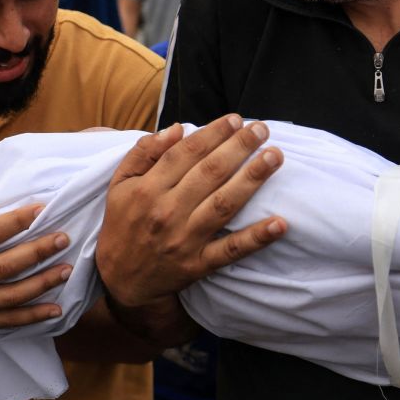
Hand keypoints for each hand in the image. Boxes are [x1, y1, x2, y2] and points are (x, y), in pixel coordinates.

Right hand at [0, 182, 72, 330]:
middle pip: (4, 267)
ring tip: (67, 268)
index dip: (15, 222)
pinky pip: (6, 322)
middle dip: (38, 251)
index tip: (41, 209)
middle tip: (64, 238)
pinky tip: (55, 307)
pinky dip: (33, 317)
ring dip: (43, 283)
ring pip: (10, 297)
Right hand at [97, 114, 285, 309]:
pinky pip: (231, 250)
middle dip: (239, 147)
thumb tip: (176, 129)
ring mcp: (184, 240)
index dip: (213, 133)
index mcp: (148, 189)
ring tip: (274, 157)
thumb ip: (144, 152)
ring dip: (252, 179)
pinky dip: (256, 238)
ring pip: (223, 204)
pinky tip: (280, 224)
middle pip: (209, 173)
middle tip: (261, 129)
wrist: (119, 279)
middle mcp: (167, 212)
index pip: (185, 153)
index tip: (236, 120)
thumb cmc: (123, 223)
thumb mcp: (119, 183)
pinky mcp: (198, 264)